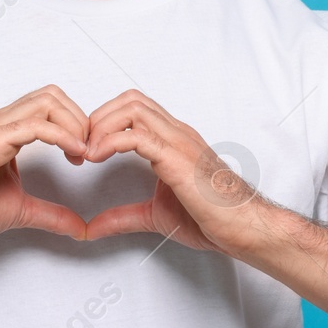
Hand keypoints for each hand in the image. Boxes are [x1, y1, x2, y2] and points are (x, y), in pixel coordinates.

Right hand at [0, 85, 89, 245]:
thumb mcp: (20, 210)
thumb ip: (51, 214)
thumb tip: (79, 228)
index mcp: (6, 130)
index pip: (48, 105)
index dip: (74, 123)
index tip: (85, 153)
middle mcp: (0, 121)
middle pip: (52, 95)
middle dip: (79, 117)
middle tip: (89, 150)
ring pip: (46, 101)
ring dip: (74, 123)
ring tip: (84, 152)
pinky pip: (36, 125)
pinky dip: (62, 136)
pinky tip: (74, 154)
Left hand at [81, 89, 262, 252]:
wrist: (244, 228)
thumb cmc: (213, 218)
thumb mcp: (155, 215)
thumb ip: (122, 217)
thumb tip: (91, 228)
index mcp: (173, 140)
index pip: (133, 108)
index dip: (104, 122)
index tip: (86, 148)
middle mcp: (176, 133)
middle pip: (129, 100)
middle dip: (98, 118)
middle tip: (82, 147)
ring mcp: (179, 142)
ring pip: (132, 108)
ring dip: (101, 126)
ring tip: (88, 153)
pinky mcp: (178, 159)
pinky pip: (138, 135)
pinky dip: (110, 142)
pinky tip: (97, 158)